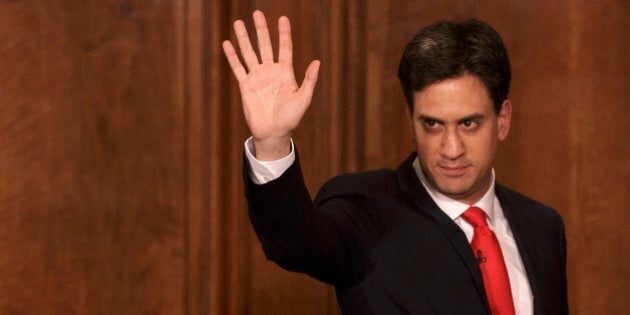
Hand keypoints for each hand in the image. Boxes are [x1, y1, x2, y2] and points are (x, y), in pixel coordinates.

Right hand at [223, 10, 320, 159]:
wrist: (273, 132)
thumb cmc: (290, 118)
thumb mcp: (303, 98)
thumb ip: (309, 80)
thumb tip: (317, 61)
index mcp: (285, 73)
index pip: (285, 48)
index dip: (284, 33)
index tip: (283, 18)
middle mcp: (270, 71)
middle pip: (265, 45)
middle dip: (261, 29)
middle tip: (257, 13)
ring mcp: (257, 77)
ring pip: (249, 53)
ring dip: (244, 38)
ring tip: (238, 23)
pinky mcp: (245, 85)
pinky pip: (237, 67)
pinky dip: (232, 56)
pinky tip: (227, 43)